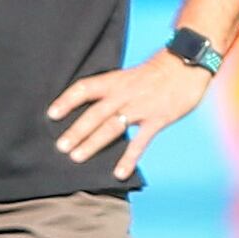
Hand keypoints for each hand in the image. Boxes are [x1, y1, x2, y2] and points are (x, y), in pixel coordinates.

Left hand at [47, 51, 212, 181]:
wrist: (187, 63)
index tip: (51, 114)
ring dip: (93, 143)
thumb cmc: (158, 71)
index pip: (86, 88)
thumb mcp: (131, 75)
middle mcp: (125, 93)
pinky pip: (140, 141)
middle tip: (60, 146)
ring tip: (77, 158)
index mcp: (117, 80)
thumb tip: (93, 106)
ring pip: (112, 127)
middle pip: (96, 112)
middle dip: (77, 130)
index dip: (67, 100)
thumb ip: (114, 90)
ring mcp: (142, 107)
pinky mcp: (158, 119)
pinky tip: (119, 173)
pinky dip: (129, 158)